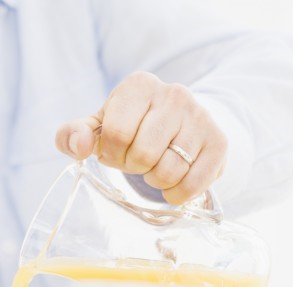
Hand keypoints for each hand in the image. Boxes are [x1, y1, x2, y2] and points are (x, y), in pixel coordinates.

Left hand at [56, 72, 227, 204]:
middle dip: (134, 167)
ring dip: (155, 180)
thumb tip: (79, 146)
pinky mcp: (219, 142)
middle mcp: (174, 93)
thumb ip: (72, 135)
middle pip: (143, 155)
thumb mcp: (98, 128)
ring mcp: (200, 117)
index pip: (115, 134)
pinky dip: (178, 194)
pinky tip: (174, 183)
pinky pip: (193, 184)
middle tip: (138, 160)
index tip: (117, 151)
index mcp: (138, 86)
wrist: (179, 125)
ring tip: (156, 166)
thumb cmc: (131, 127)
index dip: (111, 154)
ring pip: (168, 171)